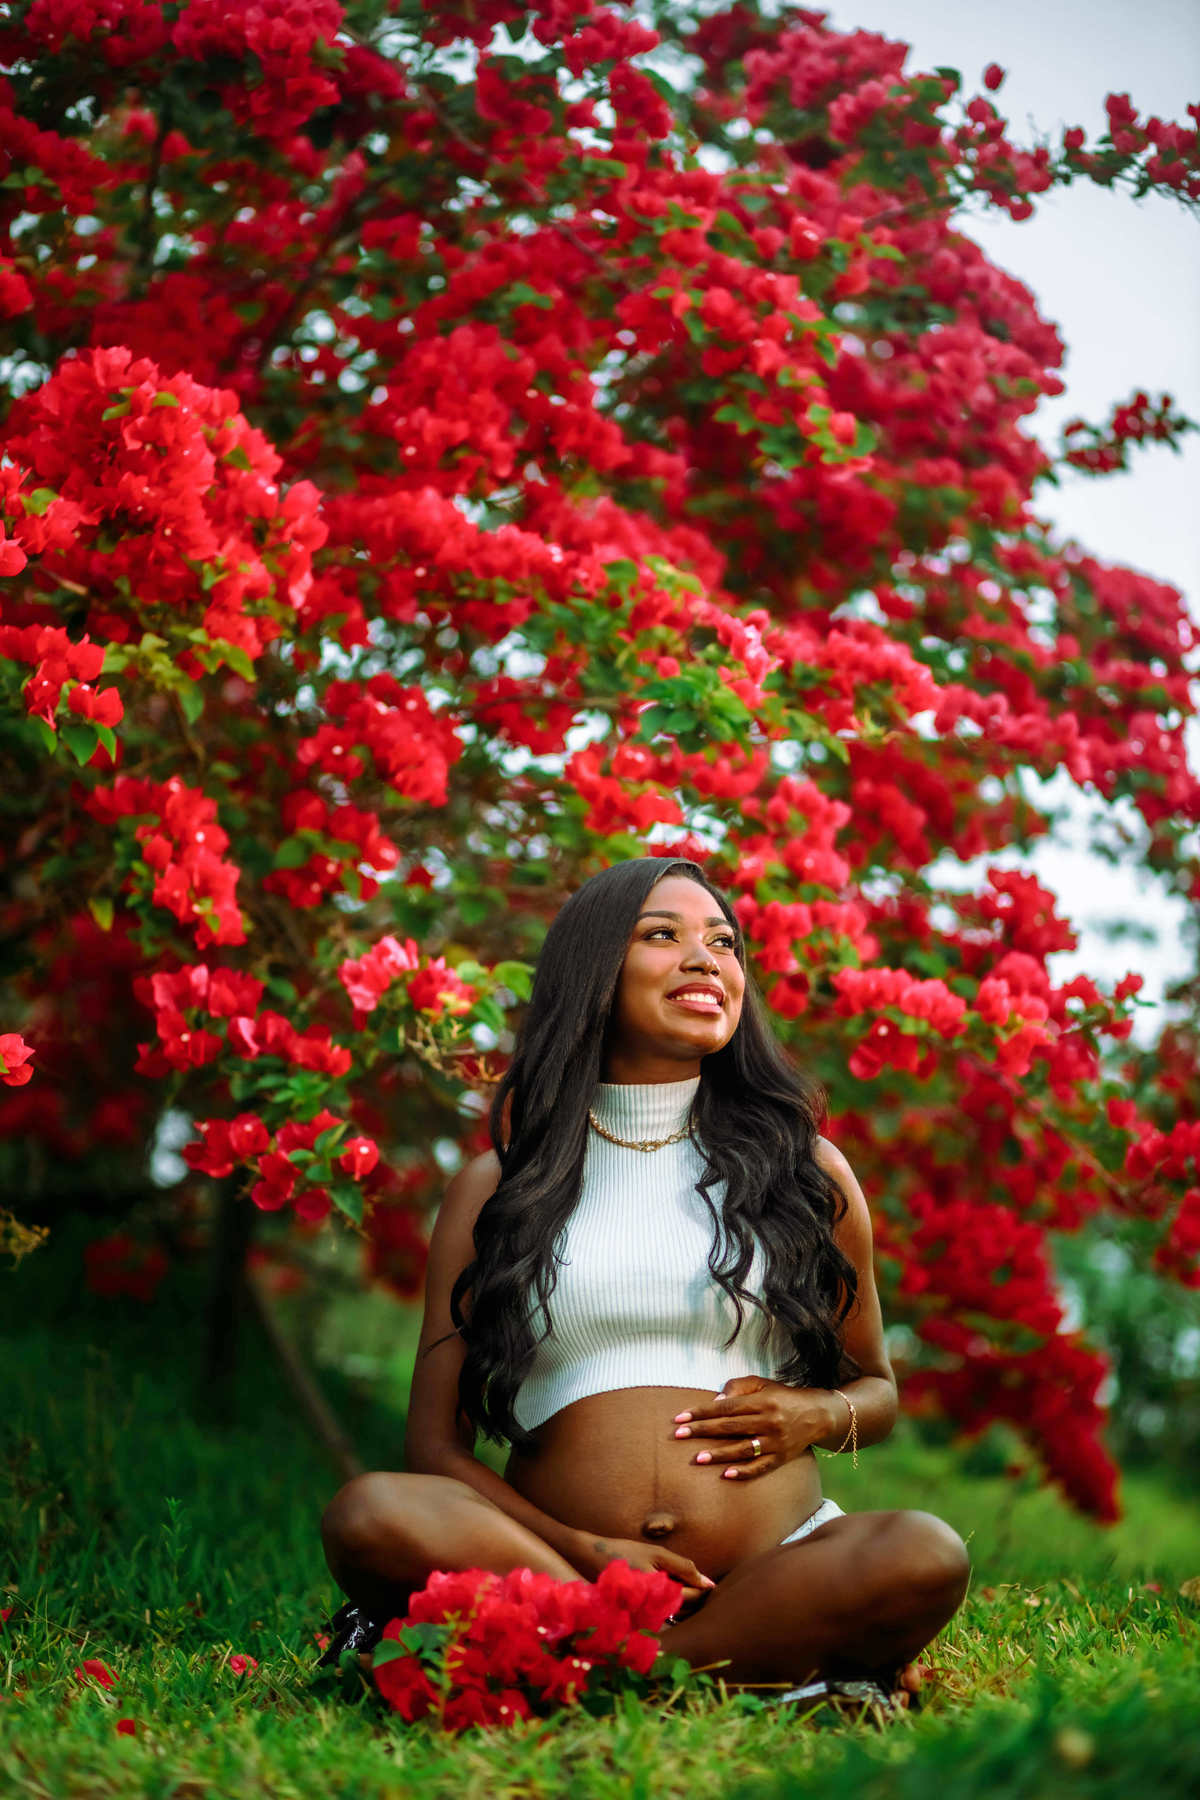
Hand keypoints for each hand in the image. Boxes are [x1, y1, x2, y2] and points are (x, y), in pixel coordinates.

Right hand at [570, 1532, 716, 1613]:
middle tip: (700, 1587)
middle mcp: (651, 1609)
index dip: (703, 1591)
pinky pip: (661, 1616)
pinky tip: (666, 1594)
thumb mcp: (656, 1553)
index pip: (690, 1598)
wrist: (591, 1558)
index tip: (711, 1586)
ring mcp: (643, 1616)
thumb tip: (708, 1583)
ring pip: (674, 1615)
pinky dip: (669, 1607)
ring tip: (683, 1588)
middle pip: (684, 1610)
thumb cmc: (626, 1552)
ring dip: (683, 1604)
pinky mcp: (637, 1617)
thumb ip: (683, 1567)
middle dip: (695, 1600)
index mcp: (658, 1591)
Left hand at [672, 1375, 839, 1479]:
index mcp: (762, 1401)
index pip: (726, 1407)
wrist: (818, 1414)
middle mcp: (769, 1421)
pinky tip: (725, 1475)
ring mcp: (776, 1442)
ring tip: (697, 1458)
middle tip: (679, 1435)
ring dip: (718, 1454)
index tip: (681, 1418)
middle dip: (702, 1431)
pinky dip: (743, 1472)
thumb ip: (738, 1388)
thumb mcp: (762, 1384)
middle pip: (730, 1427)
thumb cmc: (783, 1397)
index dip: (702, 1412)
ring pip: (743, 1450)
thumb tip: (715, 1402)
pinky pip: (760, 1468)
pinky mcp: (782, 1458)